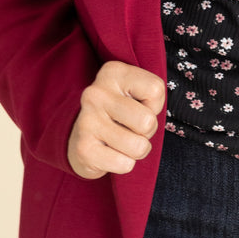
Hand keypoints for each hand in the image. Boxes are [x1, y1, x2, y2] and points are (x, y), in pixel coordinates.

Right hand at [67, 61, 165, 178]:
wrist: (83, 137)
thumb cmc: (121, 114)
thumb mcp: (138, 93)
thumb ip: (152, 97)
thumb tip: (147, 123)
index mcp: (112, 72)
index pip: (156, 90)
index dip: (154, 105)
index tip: (138, 105)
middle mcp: (95, 93)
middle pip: (148, 121)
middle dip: (147, 131)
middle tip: (132, 128)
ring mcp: (86, 120)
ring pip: (139, 146)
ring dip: (137, 150)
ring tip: (122, 141)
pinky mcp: (83, 148)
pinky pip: (125, 164)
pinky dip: (124, 164)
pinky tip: (110, 153)